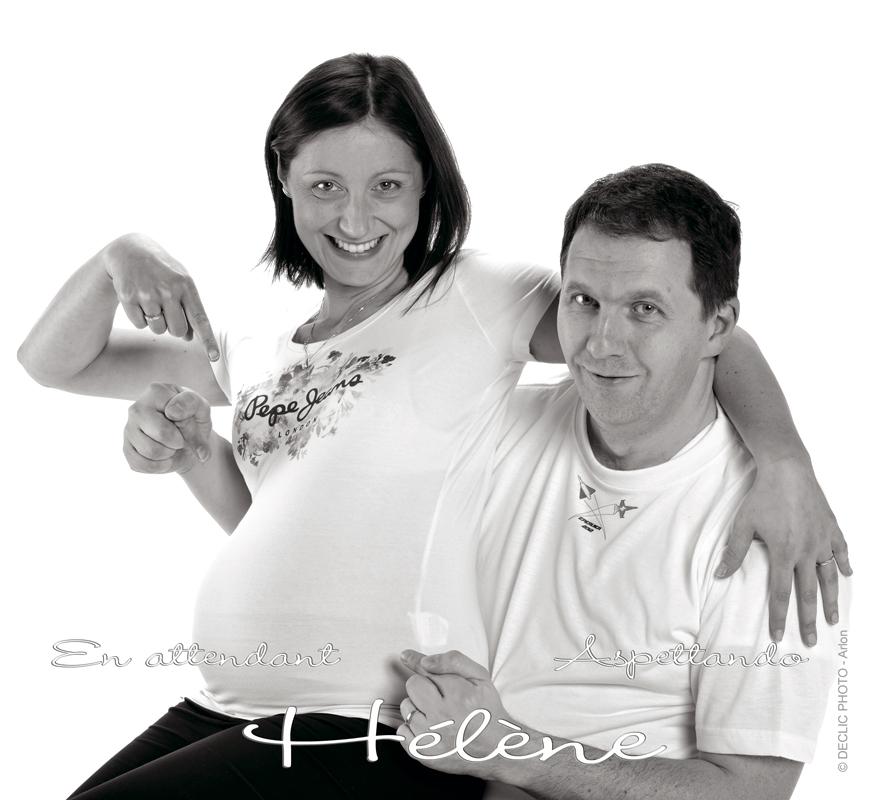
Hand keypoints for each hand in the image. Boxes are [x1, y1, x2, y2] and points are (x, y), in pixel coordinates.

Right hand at [106, 233, 218, 360]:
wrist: (130, 251)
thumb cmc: (163, 271)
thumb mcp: (180, 283)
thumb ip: (189, 309)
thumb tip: (190, 338)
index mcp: (186, 286)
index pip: (200, 319)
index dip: (208, 340)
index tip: (214, 357)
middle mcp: (168, 290)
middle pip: (178, 331)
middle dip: (175, 328)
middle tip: (168, 311)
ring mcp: (148, 294)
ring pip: (158, 330)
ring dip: (156, 323)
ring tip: (152, 302)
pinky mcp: (128, 297)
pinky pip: (139, 325)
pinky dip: (139, 318)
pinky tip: (138, 300)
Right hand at [123, 382, 211, 474]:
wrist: (188, 439)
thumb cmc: (193, 418)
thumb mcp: (201, 409)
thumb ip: (193, 407)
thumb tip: (175, 415)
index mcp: (155, 392)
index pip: (174, 414)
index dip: (187, 425)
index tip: (188, 422)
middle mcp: (136, 408)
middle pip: (160, 434)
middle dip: (178, 441)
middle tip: (181, 438)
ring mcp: (128, 429)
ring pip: (151, 452)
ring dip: (170, 455)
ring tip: (172, 447)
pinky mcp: (126, 449)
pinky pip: (141, 465)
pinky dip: (159, 466)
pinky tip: (164, 458)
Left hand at [397, 649, 516, 779]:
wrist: (498, 748)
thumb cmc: (488, 710)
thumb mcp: (480, 677)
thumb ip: (452, 662)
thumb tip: (423, 661)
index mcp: (457, 695)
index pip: (423, 670)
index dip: (418, 663)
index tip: (409, 658)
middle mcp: (442, 717)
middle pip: (412, 686)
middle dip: (424, 686)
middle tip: (439, 695)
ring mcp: (432, 738)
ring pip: (406, 708)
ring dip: (418, 708)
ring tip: (437, 714)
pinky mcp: (424, 754)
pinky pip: (402, 732)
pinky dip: (412, 728)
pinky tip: (429, 728)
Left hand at [716, 455, 850, 644]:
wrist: (788, 470)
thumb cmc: (762, 496)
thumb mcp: (743, 524)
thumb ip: (734, 552)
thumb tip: (720, 576)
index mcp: (784, 553)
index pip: (780, 593)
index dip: (779, 616)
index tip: (779, 636)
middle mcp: (807, 551)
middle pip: (808, 593)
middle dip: (808, 620)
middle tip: (810, 642)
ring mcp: (823, 540)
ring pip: (829, 577)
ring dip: (831, 601)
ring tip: (832, 620)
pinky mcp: (832, 527)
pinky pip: (841, 550)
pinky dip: (844, 564)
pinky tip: (847, 575)